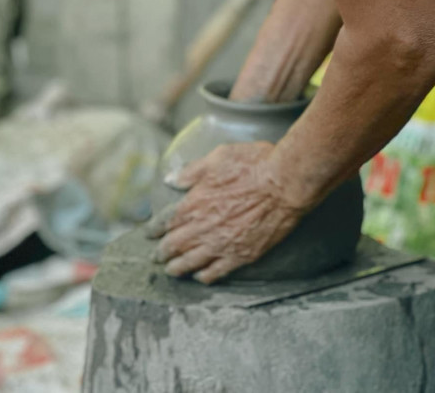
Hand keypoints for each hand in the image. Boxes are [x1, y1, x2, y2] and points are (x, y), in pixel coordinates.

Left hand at [145, 141, 304, 283]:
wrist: (285, 183)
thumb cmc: (254, 165)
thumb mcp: (218, 157)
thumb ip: (192, 171)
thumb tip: (171, 180)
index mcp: (194, 203)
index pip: (165, 222)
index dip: (154, 229)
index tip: (148, 233)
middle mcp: (204, 227)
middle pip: (175, 246)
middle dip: (162, 252)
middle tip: (156, 257)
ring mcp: (222, 244)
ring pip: (191, 263)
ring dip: (177, 268)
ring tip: (170, 271)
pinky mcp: (241, 255)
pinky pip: (217, 272)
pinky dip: (204, 276)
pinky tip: (200, 277)